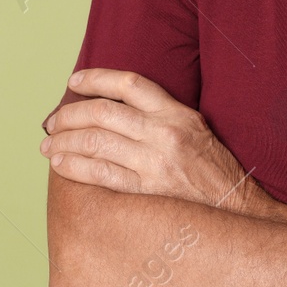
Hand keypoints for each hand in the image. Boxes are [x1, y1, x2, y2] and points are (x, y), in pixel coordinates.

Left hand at [40, 68, 257, 211]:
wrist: (238, 207)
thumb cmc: (213, 168)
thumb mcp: (194, 128)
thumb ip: (159, 115)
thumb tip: (113, 107)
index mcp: (177, 112)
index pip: (129, 83)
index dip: (96, 78)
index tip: (73, 82)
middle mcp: (165, 132)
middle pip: (104, 112)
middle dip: (69, 115)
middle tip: (51, 122)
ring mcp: (156, 162)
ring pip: (97, 142)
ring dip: (65, 141)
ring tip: (48, 146)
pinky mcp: (149, 190)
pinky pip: (102, 174)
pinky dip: (75, 167)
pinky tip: (60, 165)